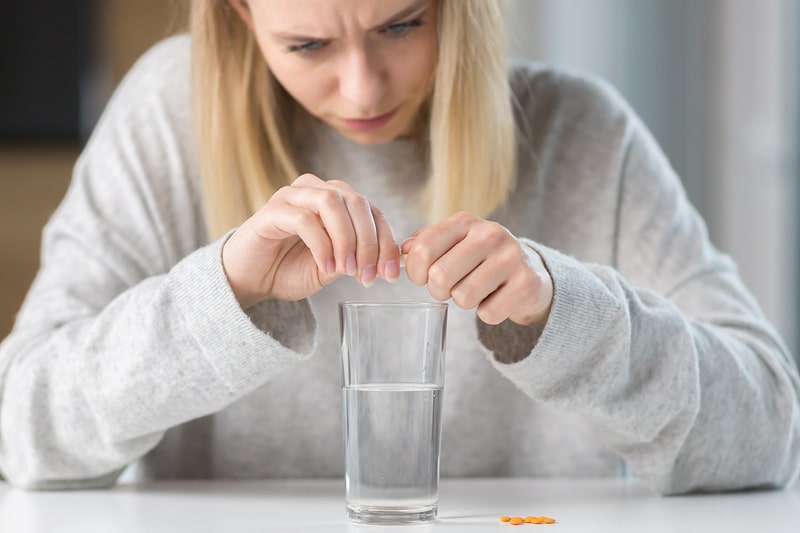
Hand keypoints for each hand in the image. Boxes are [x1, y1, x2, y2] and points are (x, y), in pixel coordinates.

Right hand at [222, 173, 401, 307]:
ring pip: (332, 203)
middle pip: (356, 202)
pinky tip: (325, 267)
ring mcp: (293, 196)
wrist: (250, 280)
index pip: (372, 211)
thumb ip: (357, 259)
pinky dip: (322, 246)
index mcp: (336, 200)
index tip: (390, 273)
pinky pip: (305, 220)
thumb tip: (387, 261)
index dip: (386, 241)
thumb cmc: (289, 269)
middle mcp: (316, 190)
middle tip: (368, 275)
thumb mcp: (334, 267)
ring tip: (346, 270)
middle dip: (369, 242)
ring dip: (346, 239)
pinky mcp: (272, 210)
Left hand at [401, 212, 552, 324]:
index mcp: (465, 222)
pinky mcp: (526, 283)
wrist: (531, 272)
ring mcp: (511, 257)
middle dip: (439, 291)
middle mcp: (490, 234)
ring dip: (463, 303)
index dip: (415, 272)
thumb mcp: (454, 243)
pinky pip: (488, 313)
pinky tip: (496, 299)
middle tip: (450, 289)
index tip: (422, 278)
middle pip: (440, 276)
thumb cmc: (481, 259)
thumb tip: (403, 250)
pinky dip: (487, 313)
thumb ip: (426, 243)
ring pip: (464, 297)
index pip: (423, 249)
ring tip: (474, 291)